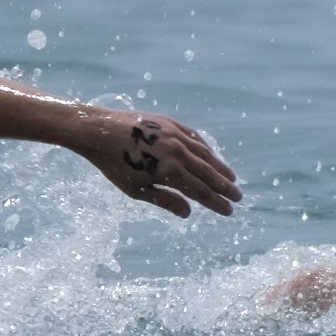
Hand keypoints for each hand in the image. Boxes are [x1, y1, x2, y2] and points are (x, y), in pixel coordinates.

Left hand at [79, 108, 239, 217]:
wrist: (97, 131)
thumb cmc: (113, 165)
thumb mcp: (136, 189)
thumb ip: (164, 199)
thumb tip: (188, 212)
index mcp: (169, 170)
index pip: (200, 190)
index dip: (216, 202)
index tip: (228, 211)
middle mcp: (177, 150)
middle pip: (207, 172)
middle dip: (224, 186)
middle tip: (238, 197)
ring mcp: (174, 134)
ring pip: (204, 153)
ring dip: (220, 167)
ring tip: (231, 178)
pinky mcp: (169, 123)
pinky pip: (194, 137)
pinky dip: (206, 149)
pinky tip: (211, 156)